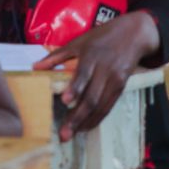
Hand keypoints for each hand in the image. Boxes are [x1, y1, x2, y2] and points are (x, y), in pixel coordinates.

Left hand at [34, 12, 159, 140]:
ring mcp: (114, 79)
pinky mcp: (121, 87)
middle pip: (92, 97)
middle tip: (64, 134)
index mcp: (91, 55)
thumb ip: (57, 56)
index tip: (65, 101)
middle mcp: (104, 69)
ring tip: (71, 135)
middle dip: (77, 117)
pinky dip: (97, 118)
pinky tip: (86, 127)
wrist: (134, 34)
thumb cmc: (102, 37)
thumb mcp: (79, 41)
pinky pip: (109, 106)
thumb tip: (34, 67)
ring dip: (86, 122)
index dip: (75, 88)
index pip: (83, 74)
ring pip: (101, 106)